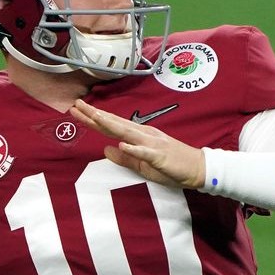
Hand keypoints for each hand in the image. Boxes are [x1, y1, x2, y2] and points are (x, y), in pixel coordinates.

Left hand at [69, 99, 204, 188]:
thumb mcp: (142, 164)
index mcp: (138, 136)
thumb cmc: (171, 166)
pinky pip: (145, 152)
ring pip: (127, 132)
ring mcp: (152, 144)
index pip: (111, 126)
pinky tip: (121, 144)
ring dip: (110, 125)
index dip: (92, 119)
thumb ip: (125, 158)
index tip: (76, 110)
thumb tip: (106, 149)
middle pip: (114, 124)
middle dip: (95, 115)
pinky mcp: (160, 156)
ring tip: (94, 117)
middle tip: (76, 105)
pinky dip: (133, 148)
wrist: (198, 168)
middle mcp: (143, 135)